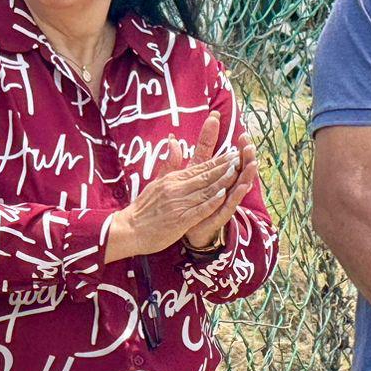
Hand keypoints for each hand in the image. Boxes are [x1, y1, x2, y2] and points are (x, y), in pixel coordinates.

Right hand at [108, 124, 236, 260]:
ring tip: (238, 171)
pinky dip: (212, 201)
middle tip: (242, 157)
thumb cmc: (143, 208)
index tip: (233, 153)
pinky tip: (224, 194)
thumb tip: (173, 140)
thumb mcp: (156, 182)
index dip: (218, 160)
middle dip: (225, 167)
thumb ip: (169, 163)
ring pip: (205, 190)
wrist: (128, 229)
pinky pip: (199, 209)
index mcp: (172, 180)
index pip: (199, 167)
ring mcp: (179, 205)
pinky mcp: (180, 220)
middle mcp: (176, 189)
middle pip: (205, 176)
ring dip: (223, 181)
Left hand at [183, 125, 257, 251]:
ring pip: (238, 186)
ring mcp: (224, 202)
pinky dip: (235, 195)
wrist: (185, 228)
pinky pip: (229, 204)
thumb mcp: (190, 172)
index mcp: (219, 178)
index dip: (239, 148)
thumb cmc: (190, 199)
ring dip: (246, 174)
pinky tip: (242, 186)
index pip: (232, 160)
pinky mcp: (219, 215)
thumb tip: (191, 129)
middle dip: (246, 158)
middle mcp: (226, 188)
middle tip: (251, 145)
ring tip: (253, 162)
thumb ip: (199, 150)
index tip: (244, 135)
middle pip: (239, 171)